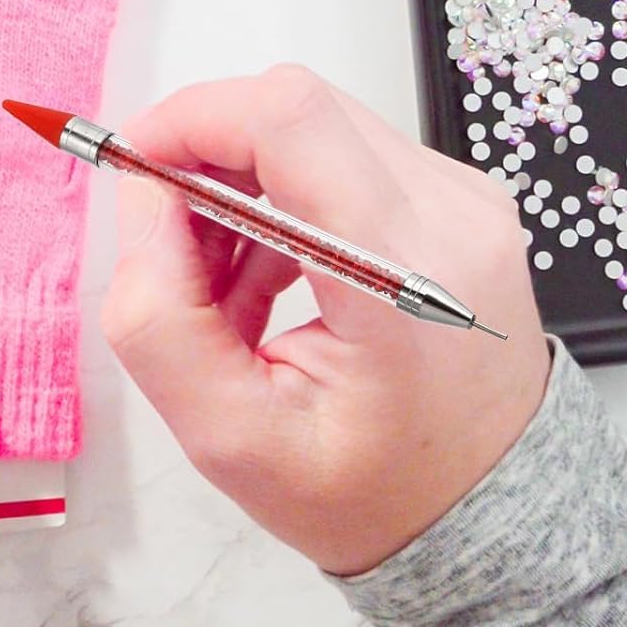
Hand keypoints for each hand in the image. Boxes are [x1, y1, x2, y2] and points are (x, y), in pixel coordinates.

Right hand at [101, 67, 550, 575]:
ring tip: (228, 284)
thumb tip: (143, 198)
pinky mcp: (459, 197)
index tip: (138, 163)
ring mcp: (464, 201)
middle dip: (206, 156)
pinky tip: (272, 273)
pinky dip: (283, 195)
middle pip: (294, 107)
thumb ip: (158, 316)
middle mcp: (449, 219)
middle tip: (175, 245)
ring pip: (313, 124)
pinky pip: (344, 151)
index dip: (192, 118)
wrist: (488, 518)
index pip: (288, 120)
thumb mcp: (228, 437)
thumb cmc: (371, 491)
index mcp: (402, 280)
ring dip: (241, 181)